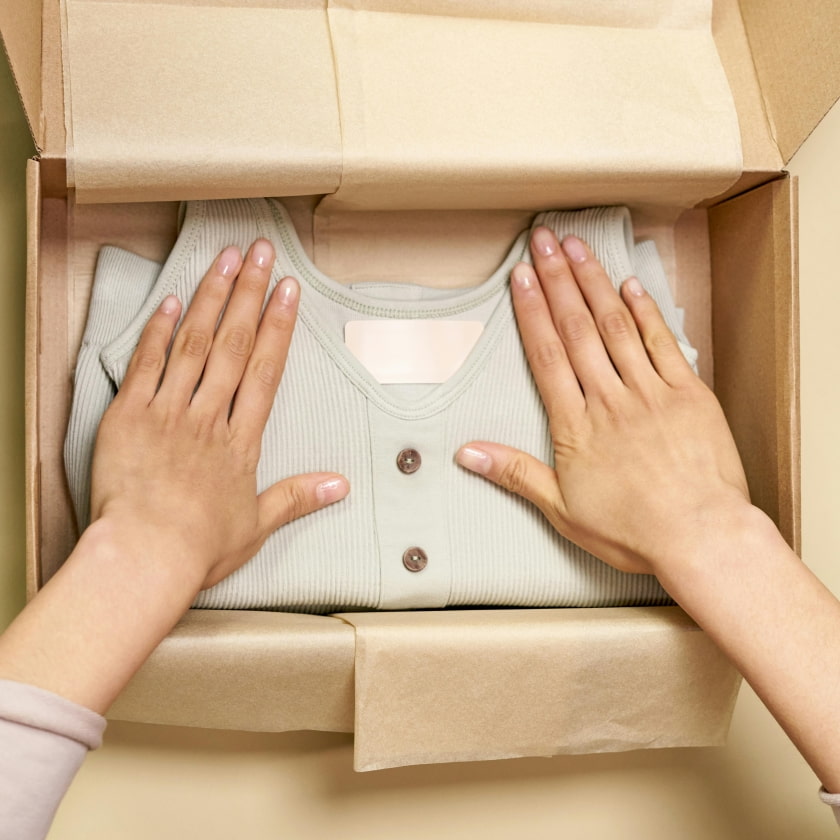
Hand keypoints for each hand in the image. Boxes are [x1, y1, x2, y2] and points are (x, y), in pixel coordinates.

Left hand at [90, 239, 348, 589]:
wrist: (144, 557)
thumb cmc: (198, 547)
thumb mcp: (256, 526)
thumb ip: (297, 498)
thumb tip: (341, 485)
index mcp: (241, 441)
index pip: (265, 370)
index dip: (279, 325)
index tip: (288, 290)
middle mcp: (208, 416)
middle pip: (234, 344)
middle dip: (250, 293)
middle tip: (261, 252)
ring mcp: (167, 412)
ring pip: (193, 343)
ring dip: (211, 298)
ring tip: (225, 260)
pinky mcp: (128, 416)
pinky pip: (145, 364)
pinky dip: (157, 330)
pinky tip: (170, 300)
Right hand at [456, 226, 749, 575]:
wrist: (700, 536)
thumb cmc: (632, 530)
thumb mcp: (562, 510)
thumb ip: (514, 474)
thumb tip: (465, 453)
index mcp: (576, 425)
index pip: (547, 355)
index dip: (531, 311)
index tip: (520, 277)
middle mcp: (610, 399)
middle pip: (577, 328)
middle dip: (557, 280)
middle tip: (544, 241)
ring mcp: (650, 392)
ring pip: (616, 326)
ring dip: (595, 284)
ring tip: (578, 248)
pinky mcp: (689, 395)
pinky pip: (662, 344)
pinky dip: (646, 312)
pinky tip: (631, 286)